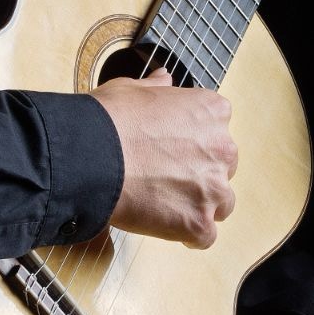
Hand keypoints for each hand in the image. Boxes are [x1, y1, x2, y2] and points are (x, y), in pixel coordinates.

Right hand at [91, 69, 236, 247]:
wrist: (90, 156)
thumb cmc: (109, 120)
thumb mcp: (133, 88)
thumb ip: (157, 87)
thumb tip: (165, 78)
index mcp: (213, 112)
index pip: (218, 131)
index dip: (193, 142)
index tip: (172, 149)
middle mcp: (223, 148)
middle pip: (223, 168)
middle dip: (200, 173)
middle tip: (166, 176)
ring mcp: (213, 188)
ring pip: (221, 203)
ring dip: (200, 204)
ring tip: (167, 203)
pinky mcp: (198, 222)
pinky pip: (204, 236)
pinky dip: (188, 234)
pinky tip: (166, 225)